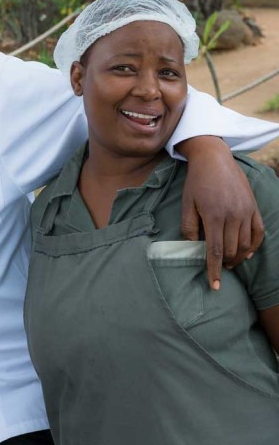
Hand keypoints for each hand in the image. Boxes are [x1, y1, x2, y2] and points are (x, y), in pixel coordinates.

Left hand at [178, 136, 263, 289]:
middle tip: (218, 269)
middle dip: (225, 263)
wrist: (214, 159)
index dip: (214, 270)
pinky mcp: (254, 207)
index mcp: (214, 216)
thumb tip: (192, 247)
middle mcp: (233, 215)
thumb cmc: (196, 182)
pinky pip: (258, 232)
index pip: (216, 251)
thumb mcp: (186, 204)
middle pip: (232, 249)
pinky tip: (247, 253)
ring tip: (229, 263)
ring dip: (238, 257)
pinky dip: (254, 245)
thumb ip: (189, 227)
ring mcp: (246, 211)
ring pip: (246, 244)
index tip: (214, 285)